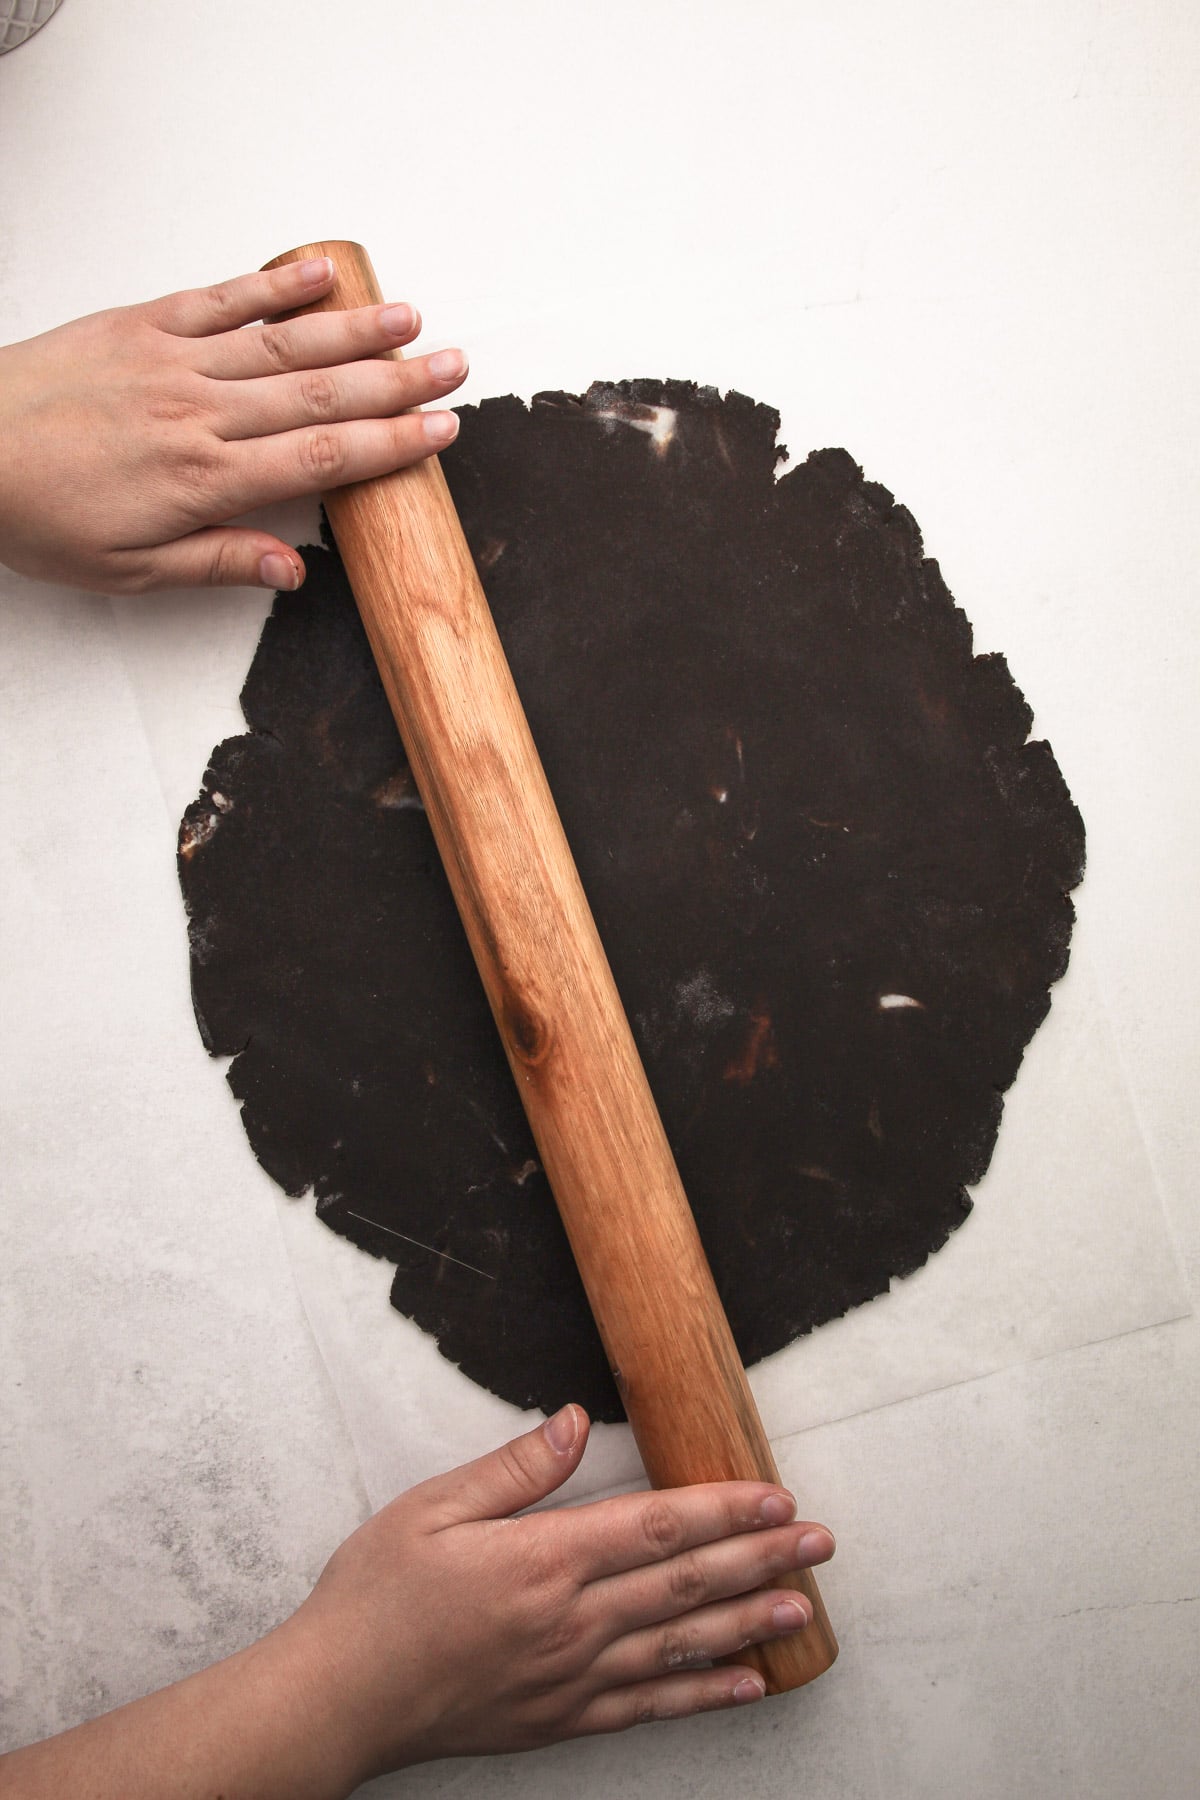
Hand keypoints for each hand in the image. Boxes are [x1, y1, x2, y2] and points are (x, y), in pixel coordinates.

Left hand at [0, 257, 466, 594]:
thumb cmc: (37, 515)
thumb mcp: (129, 569)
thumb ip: (218, 561)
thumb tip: (295, 567)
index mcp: (204, 479)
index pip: (321, 457)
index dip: (390, 444)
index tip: (440, 432)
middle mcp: (200, 412)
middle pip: (321, 395)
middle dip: (396, 381)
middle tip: (454, 367)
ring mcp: (173, 360)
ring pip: (282, 343)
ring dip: (354, 329)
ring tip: (411, 317)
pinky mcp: (141, 324)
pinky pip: (220, 298)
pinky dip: (274, 283)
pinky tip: (322, 271)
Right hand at [280, 1404, 834, 1781]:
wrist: (336, 1701)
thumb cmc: (375, 1598)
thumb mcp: (430, 1509)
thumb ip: (513, 1468)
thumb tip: (571, 1421)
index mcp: (541, 1561)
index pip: (656, 1527)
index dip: (724, 1510)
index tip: (776, 1498)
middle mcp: (570, 1622)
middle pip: (686, 1584)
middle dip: (761, 1559)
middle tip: (822, 1544)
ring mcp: (571, 1678)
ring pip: (681, 1645)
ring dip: (750, 1624)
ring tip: (805, 1608)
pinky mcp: (561, 1720)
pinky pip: (649, 1706)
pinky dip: (704, 1694)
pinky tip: (746, 1683)